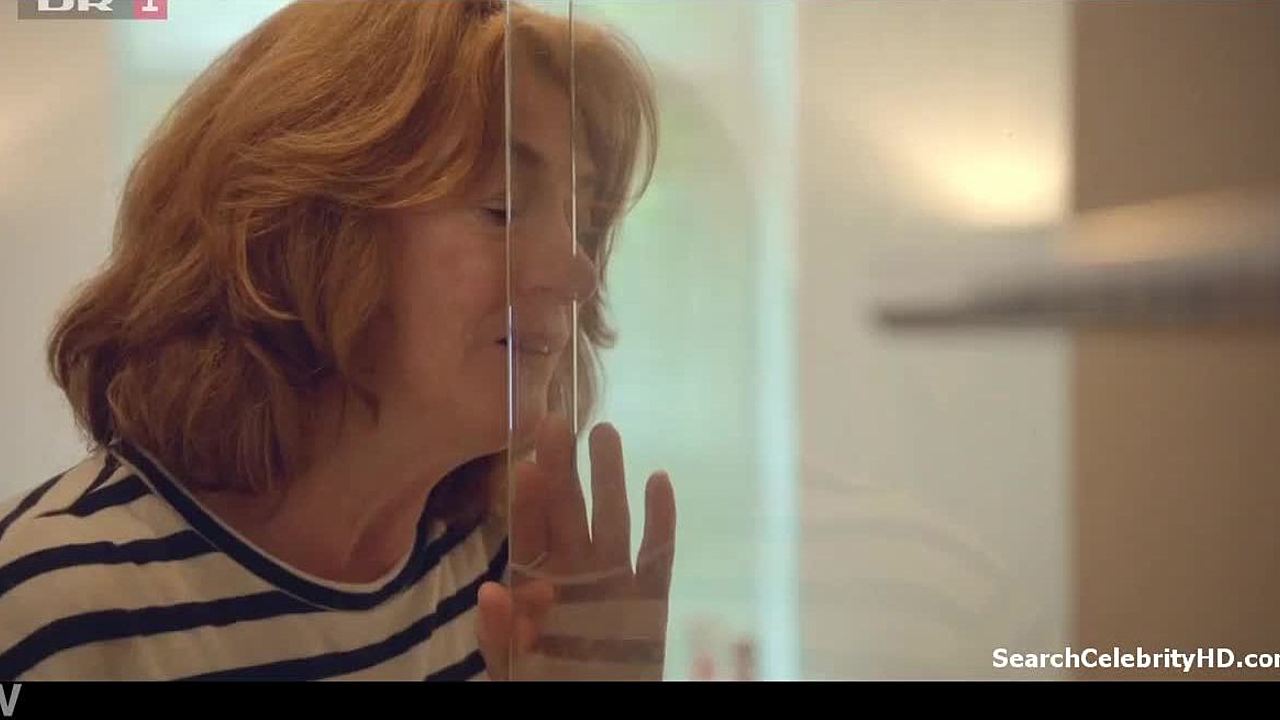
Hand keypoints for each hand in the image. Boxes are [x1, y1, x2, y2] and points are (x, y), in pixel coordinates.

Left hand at [477, 414, 676, 679]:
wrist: (596, 702)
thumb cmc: (547, 681)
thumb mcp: (511, 670)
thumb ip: (499, 636)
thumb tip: (490, 593)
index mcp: (537, 584)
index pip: (529, 533)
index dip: (528, 499)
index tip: (527, 461)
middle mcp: (575, 572)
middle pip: (567, 512)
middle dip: (563, 468)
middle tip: (556, 421)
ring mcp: (614, 581)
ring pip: (611, 519)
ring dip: (609, 477)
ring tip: (604, 431)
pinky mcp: (649, 599)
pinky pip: (656, 554)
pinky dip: (660, 520)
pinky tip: (658, 480)